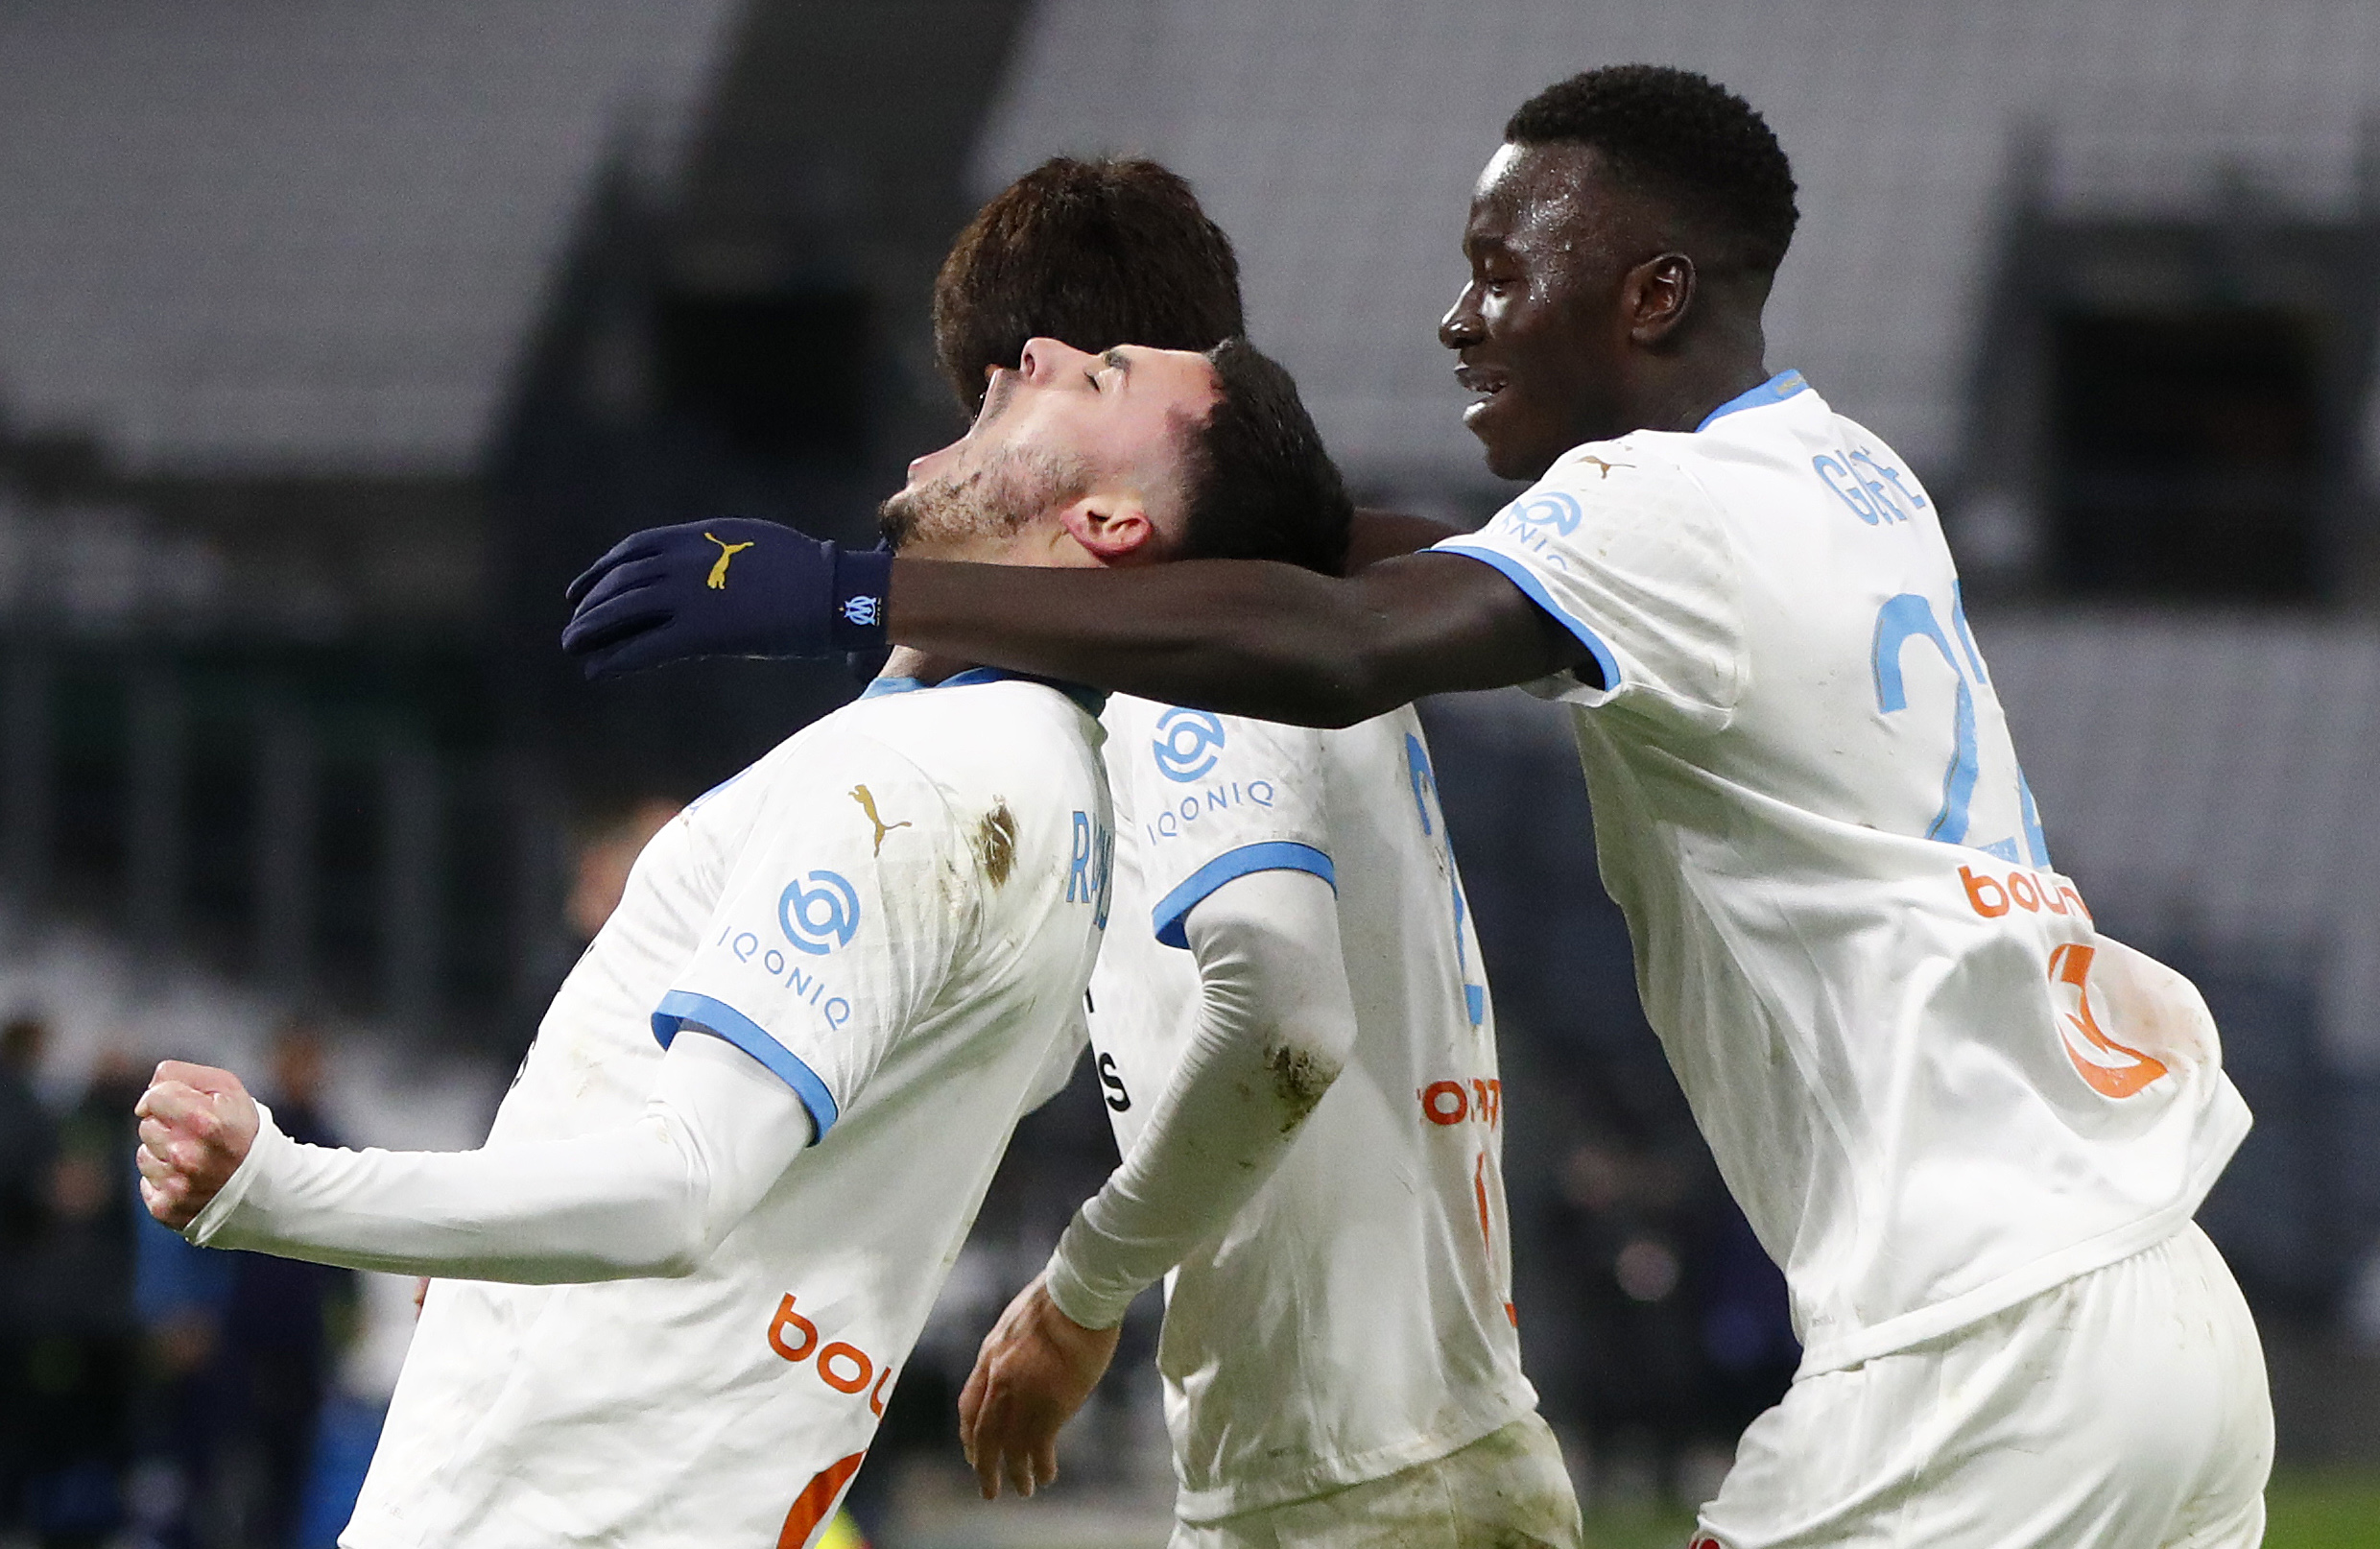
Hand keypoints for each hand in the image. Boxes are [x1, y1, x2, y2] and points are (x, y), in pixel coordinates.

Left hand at [135, 1061, 261, 1230]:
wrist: (268, 1188)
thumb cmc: (245, 1132)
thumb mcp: (230, 1090)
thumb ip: (186, 1075)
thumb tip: (149, 1091)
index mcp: (206, 1122)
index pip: (154, 1098)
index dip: (163, 1097)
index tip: (175, 1104)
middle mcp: (188, 1156)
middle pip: (147, 1126)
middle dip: (167, 1126)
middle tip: (197, 1136)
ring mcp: (176, 1185)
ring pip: (145, 1155)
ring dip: (164, 1154)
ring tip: (196, 1158)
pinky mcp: (167, 1209)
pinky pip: (147, 1183)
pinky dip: (164, 1180)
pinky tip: (190, 1179)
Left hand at [559, 519, 891, 678]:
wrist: (833, 591)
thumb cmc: (805, 570)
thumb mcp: (750, 541)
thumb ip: (715, 550)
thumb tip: (699, 566)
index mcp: (697, 536)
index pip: (632, 550)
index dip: (600, 571)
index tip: (580, 590)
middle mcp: (684, 561)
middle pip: (621, 582)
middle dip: (591, 606)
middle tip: (573, 627)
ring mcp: (691, 596)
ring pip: (624, 613)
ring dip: (592, 631)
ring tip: (574, 647)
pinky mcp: (701, 633)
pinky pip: (645, 648)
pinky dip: (616, 660)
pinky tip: (597, 671)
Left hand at [957, 1274, 1121, 1500]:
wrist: (1079, 1291)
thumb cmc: (1060, 1297)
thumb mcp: (1021, 1319)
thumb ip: (1016, 1346)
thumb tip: (1026, 1358)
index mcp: (991, 1355)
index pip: (970, 1404)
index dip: (971, 1433)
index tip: (973, 1452)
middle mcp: (999, 1379)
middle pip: (983, 1433)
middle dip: (984, 1465)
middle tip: (988, 1488)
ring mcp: (1023, 1393)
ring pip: (1010, 1446)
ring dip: (1014, 1473)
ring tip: (1024, 1490)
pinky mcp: (1049, 1404)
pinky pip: (1038, 1447)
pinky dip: (1041, 1465)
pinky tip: (1047, 1475)